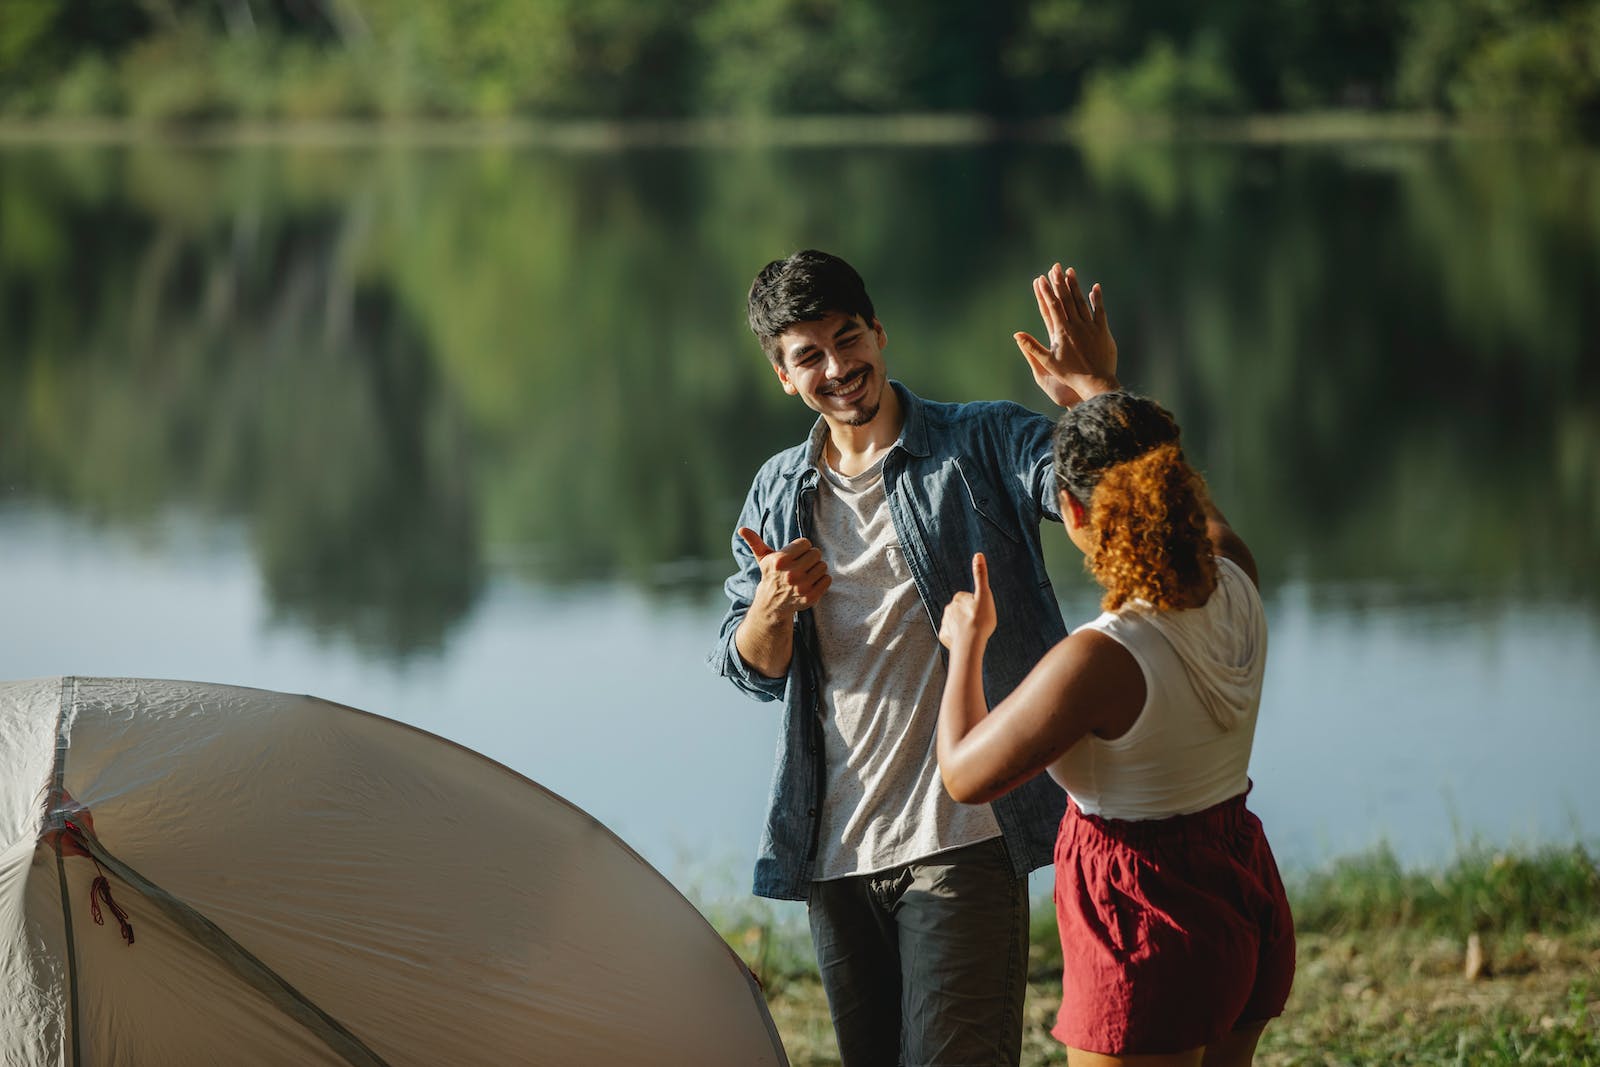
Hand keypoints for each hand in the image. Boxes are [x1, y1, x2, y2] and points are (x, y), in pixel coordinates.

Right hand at [739, 527, 830, 615]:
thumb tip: (742, 529)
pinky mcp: (810, 597)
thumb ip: (755, 542)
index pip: (806, 543)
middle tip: (802, 564)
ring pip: (823, 566)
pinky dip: (822, 580)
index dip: (802, 548)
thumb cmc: (771, 575)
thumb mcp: (763, 558)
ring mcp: (801, 587)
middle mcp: (791, 574)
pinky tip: (811, 582)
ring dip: (816, 568)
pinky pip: (827, 579)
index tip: (795, 555)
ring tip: (806, 574)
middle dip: (810, 557)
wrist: (772, 604)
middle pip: (816, 553)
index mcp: (780, 561)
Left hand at [939, 553, 996, 649]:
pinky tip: (966, 641)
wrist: (970, 642)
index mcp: (958, 598)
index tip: (981, 611)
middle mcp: (948, 608)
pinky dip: (957, 637)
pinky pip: (951, 635)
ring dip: (963, 626)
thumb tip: (978, 555)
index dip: (976, 604)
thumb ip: (981, 575)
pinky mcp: (944, 636)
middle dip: (968, 614)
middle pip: (961, 610)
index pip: (967, 597)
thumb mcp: (984, 594)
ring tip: (973, 633)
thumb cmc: (980, 619)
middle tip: (979, 622)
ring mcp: (945, 622)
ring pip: (956, 622)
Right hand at [1014, 263, 1119, 406]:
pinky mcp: (1103, 331)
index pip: (1052, 307)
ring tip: (1070, 271)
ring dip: (1075, 286)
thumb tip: (1017, 334)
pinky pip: (1100, 311)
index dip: (1045, 292)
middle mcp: (1076, 326)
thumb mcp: (1047, 362)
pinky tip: (1095, 287)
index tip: (1040, 279)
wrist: (1095, 382)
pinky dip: (1097, 299)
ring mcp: (1090, 327)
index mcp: (1061, 332)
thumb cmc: (1070, 375)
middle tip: (1055, 267)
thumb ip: (1031, 347)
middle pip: (1066, 300)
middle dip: (1059, 282)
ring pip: (1081, 302)